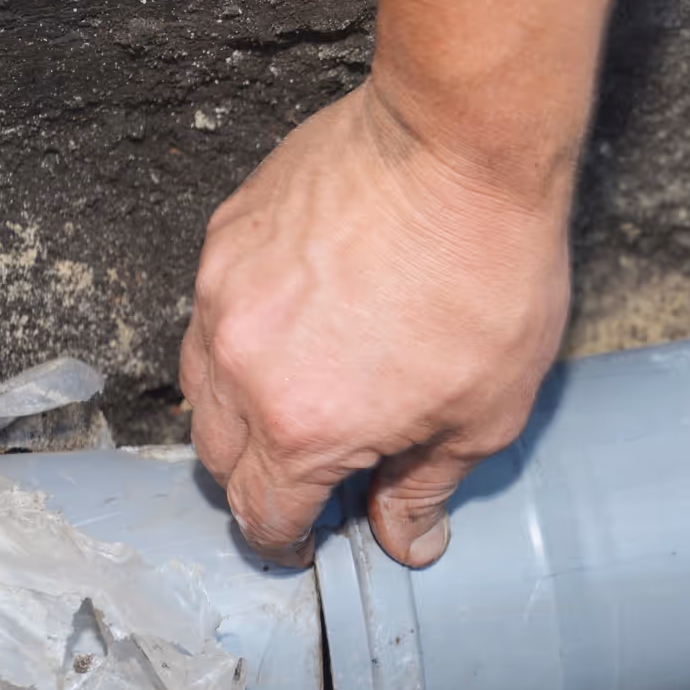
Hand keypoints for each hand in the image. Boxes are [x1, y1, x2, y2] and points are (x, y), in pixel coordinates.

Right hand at [179, 77, 571, 567]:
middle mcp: (243, 367)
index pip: (262, 515)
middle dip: (259, 479)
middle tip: (311, 472)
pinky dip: (243, 336)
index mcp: (305, 428)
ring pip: (201, 384)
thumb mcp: (486, 412)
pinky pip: (214, 310)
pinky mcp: (226, 235)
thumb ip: (427, 487)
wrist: (460, 147)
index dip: (285, 541)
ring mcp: (224, 294)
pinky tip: (299, 322)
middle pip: (218, 457)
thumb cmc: (488, 276)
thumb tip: (406, 542)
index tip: (307, 540)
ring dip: (241, 410)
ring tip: (301, 399)